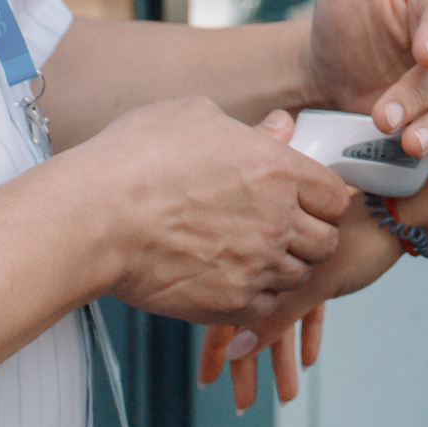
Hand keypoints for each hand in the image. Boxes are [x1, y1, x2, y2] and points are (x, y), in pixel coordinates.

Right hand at [60, 96, 350, 325]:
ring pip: (298, 278)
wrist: (93, 219)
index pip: (334, 195)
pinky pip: (267, 308)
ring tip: (249, 256)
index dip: (321, 198)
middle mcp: (277, 220)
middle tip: (279, 231)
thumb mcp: (195, 118)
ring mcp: (257, 265)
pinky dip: (256, 299)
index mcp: (277, 169)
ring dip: (282, 268)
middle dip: (309, 236)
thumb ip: (250, 128)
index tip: (303, 200)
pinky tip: (230, 280)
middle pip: (326, 242)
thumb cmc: (135, 160)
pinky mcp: (231, 302)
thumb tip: (281, 126)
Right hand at [198, 193, 407, 410]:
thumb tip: (238, 354)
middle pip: (254, 323)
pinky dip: (309, 334)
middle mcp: (275, 265)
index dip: (216, 348)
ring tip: (286, 394)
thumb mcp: (314, 286)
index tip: (209, 379)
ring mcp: (300, 269)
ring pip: (283, 321)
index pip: (229, 312)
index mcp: (261, 260)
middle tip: (245, 402)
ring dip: (283, 360)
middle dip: (249, 366)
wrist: (400, 209)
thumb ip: (275, 320)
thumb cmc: (358, 237)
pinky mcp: (325, 272)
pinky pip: (310, 310)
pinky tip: (309, 360)